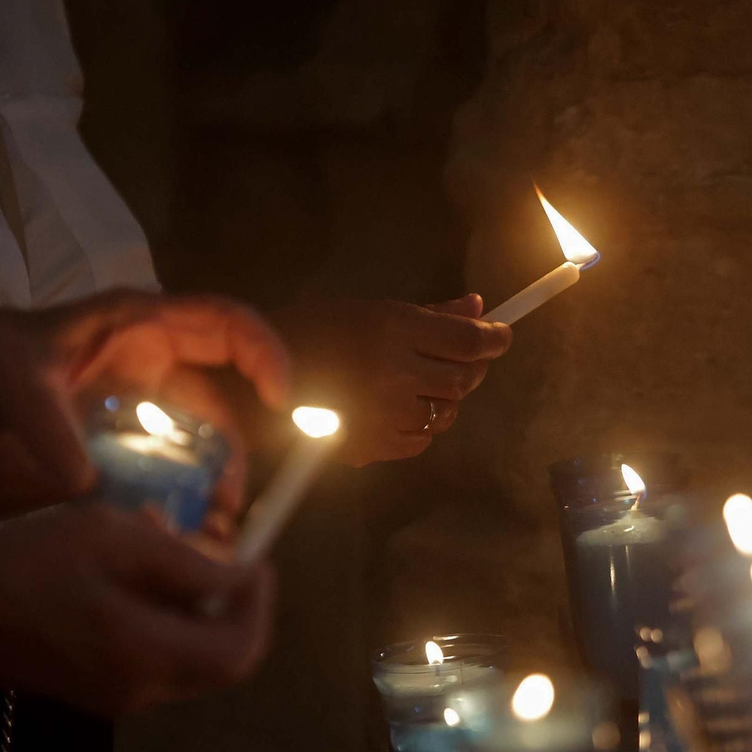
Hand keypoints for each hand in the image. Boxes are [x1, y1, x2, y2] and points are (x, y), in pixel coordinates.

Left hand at [0, 288, 290, 521]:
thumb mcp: (3, 380)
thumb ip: (49, 426)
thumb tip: (85, 480)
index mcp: (134, 327)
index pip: (223, 325)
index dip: (263, 354)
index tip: (280, 401)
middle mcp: (146, 372)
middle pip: (219, 409)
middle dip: (232, 458)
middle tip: (226, 508)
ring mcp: (130, 419)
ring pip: (193, 456)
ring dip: (205, 495)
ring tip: (204, 538)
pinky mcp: (112, 462)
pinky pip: (158, 487)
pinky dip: (170, 514)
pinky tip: (171, 543)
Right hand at [0, 504, 273, 714]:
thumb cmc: (22, 566)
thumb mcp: (111, 540)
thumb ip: (187, 561)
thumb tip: (244, 573)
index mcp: (149, 656)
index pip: (241, 651)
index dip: (260, 607)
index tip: (258, 562)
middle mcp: (142, 689)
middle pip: (221, 659)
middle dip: (231, 604)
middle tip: (216, 550)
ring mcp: (117, 695)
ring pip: (189, 655)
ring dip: (194, 602)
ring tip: (162, 541)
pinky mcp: (96, 687)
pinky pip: (154, 655)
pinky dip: (162, 614)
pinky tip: (130, 567)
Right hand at [282, 294, 511, 465]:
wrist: (249, 384)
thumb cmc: (308, 334)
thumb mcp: (366, 310)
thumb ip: (428, 314)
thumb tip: (478, 306)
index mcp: (393, 328)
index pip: (468, 340)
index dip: (494, 338)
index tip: (502, 335)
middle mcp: (396, 371)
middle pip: (464, 378)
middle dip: (473, 367)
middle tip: (466, 358)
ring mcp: (387, 413)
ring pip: (447, 411)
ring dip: (446, 396)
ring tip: (422, 382)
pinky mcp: (377, 445)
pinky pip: (422, 438)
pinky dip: (421, 424)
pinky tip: (399, 408)